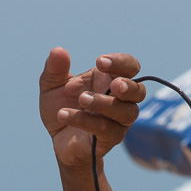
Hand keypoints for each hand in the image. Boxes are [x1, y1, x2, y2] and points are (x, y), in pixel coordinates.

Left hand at [39, 48, 144, 169]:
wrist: (56, 139)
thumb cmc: (61, 107)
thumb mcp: (52, 85)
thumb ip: (55, 68)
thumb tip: (57, 51)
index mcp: (109, 79)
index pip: (129, 66)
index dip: (120, 62)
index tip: (99, 62)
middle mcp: (120, 100)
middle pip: (139, 91)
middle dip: (128, 86)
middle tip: (114, 84)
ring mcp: (117, 121)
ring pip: (126, 112)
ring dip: (105, 104)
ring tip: (82, 99)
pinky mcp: (109, 139)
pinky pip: (105, 129)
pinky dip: (84, 120)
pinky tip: (64, 114)